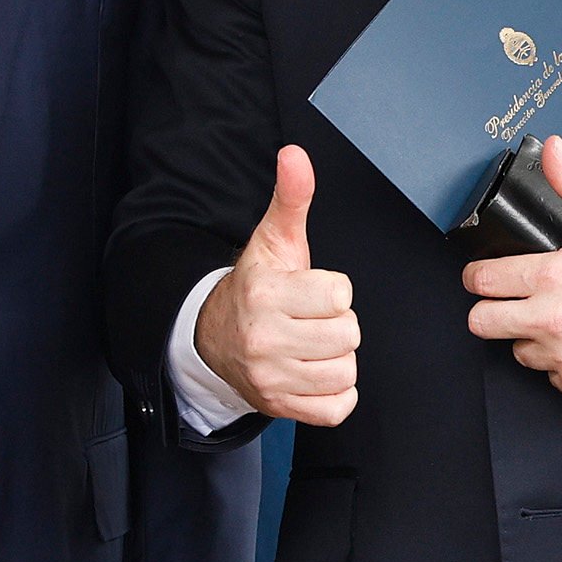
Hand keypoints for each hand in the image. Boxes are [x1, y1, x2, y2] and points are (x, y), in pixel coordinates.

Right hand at [193, 146, 359, 425]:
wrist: (214, 337)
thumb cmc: (257, 286)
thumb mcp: (273, 240)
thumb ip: (291, 197)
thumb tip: (295, 154)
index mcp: (266, 294)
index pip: (340, 294)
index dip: (333, 290)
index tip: (312, 290)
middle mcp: (264, 338)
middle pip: (348, 334)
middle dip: (338, 324)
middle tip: (311, 319)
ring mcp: (270, 378)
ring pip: (345, 371)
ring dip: (337, 359)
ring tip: (312, 345)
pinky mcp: (280, 407)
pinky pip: (338, 408)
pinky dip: (335, 394)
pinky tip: (314, 371)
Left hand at [462, 136, 561, 401]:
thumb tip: (553, 150)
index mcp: (553, 276)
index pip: (482, 281)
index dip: (479, 276)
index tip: (485, 277)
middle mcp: (552, 318)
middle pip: (481, 323)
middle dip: (491, 310)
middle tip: (510, 302)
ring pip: (517, 350)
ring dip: (530, 337)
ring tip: (560, 321)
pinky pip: (550, 375)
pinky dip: (561, 362)